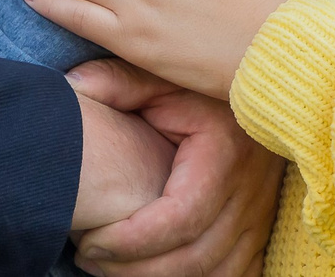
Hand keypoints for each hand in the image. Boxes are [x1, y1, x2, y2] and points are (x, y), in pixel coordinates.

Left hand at [69, 59, 283, 276]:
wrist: (258, 91)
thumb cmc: (200, 88)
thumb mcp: (162, 78)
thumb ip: (118, 82)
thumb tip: (73, 86)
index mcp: (223, 153)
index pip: (180, 218)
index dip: (132, 241)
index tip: (89, 243)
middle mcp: (249, 192)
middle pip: (195, 258)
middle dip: (135, 270)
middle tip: (89, 260)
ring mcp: (260, 215)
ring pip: (217, 274)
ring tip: (111, 269)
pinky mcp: (261, 230)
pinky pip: (238, 274)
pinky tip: (157, 273)